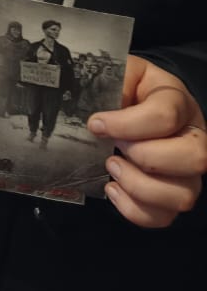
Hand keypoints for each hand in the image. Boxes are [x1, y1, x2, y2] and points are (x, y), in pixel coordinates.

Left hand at [88, 55, 206, 227]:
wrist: (135, 105)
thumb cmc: (129, 90)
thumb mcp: (123, 73)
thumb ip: (115, 78)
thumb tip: (97, 106)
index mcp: (179, 102)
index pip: (166, 116)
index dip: (126, 124)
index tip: (95, 123)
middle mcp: (193, 139)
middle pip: (194, 158)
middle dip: (145, 156)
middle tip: (113, 148)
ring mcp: (187, 172)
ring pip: (182, 195)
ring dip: (139, 186)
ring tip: (111, 167)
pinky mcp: (171, 196)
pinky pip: (163, 217)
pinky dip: (134, 209)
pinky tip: (113, 188)